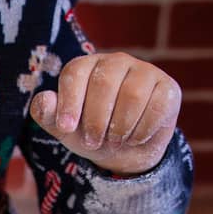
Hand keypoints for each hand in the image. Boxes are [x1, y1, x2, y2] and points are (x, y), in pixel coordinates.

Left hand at [30, 52, 180, 176]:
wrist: (126, 152)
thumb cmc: (90, 133)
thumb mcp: (64, 129)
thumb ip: (48, 114)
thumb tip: (44, 100)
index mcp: (86, 66)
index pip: (75, 72)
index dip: (69, 101)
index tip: (65, 128)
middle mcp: (116, 61)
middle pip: (104, 83)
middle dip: (95, 121)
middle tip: (92, 141)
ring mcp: (144, 71)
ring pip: (132, 95)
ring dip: (119, 128)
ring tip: (114, 140)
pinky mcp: (168, 87)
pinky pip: (157, 107)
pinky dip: (142, 131)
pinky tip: (136, 137)